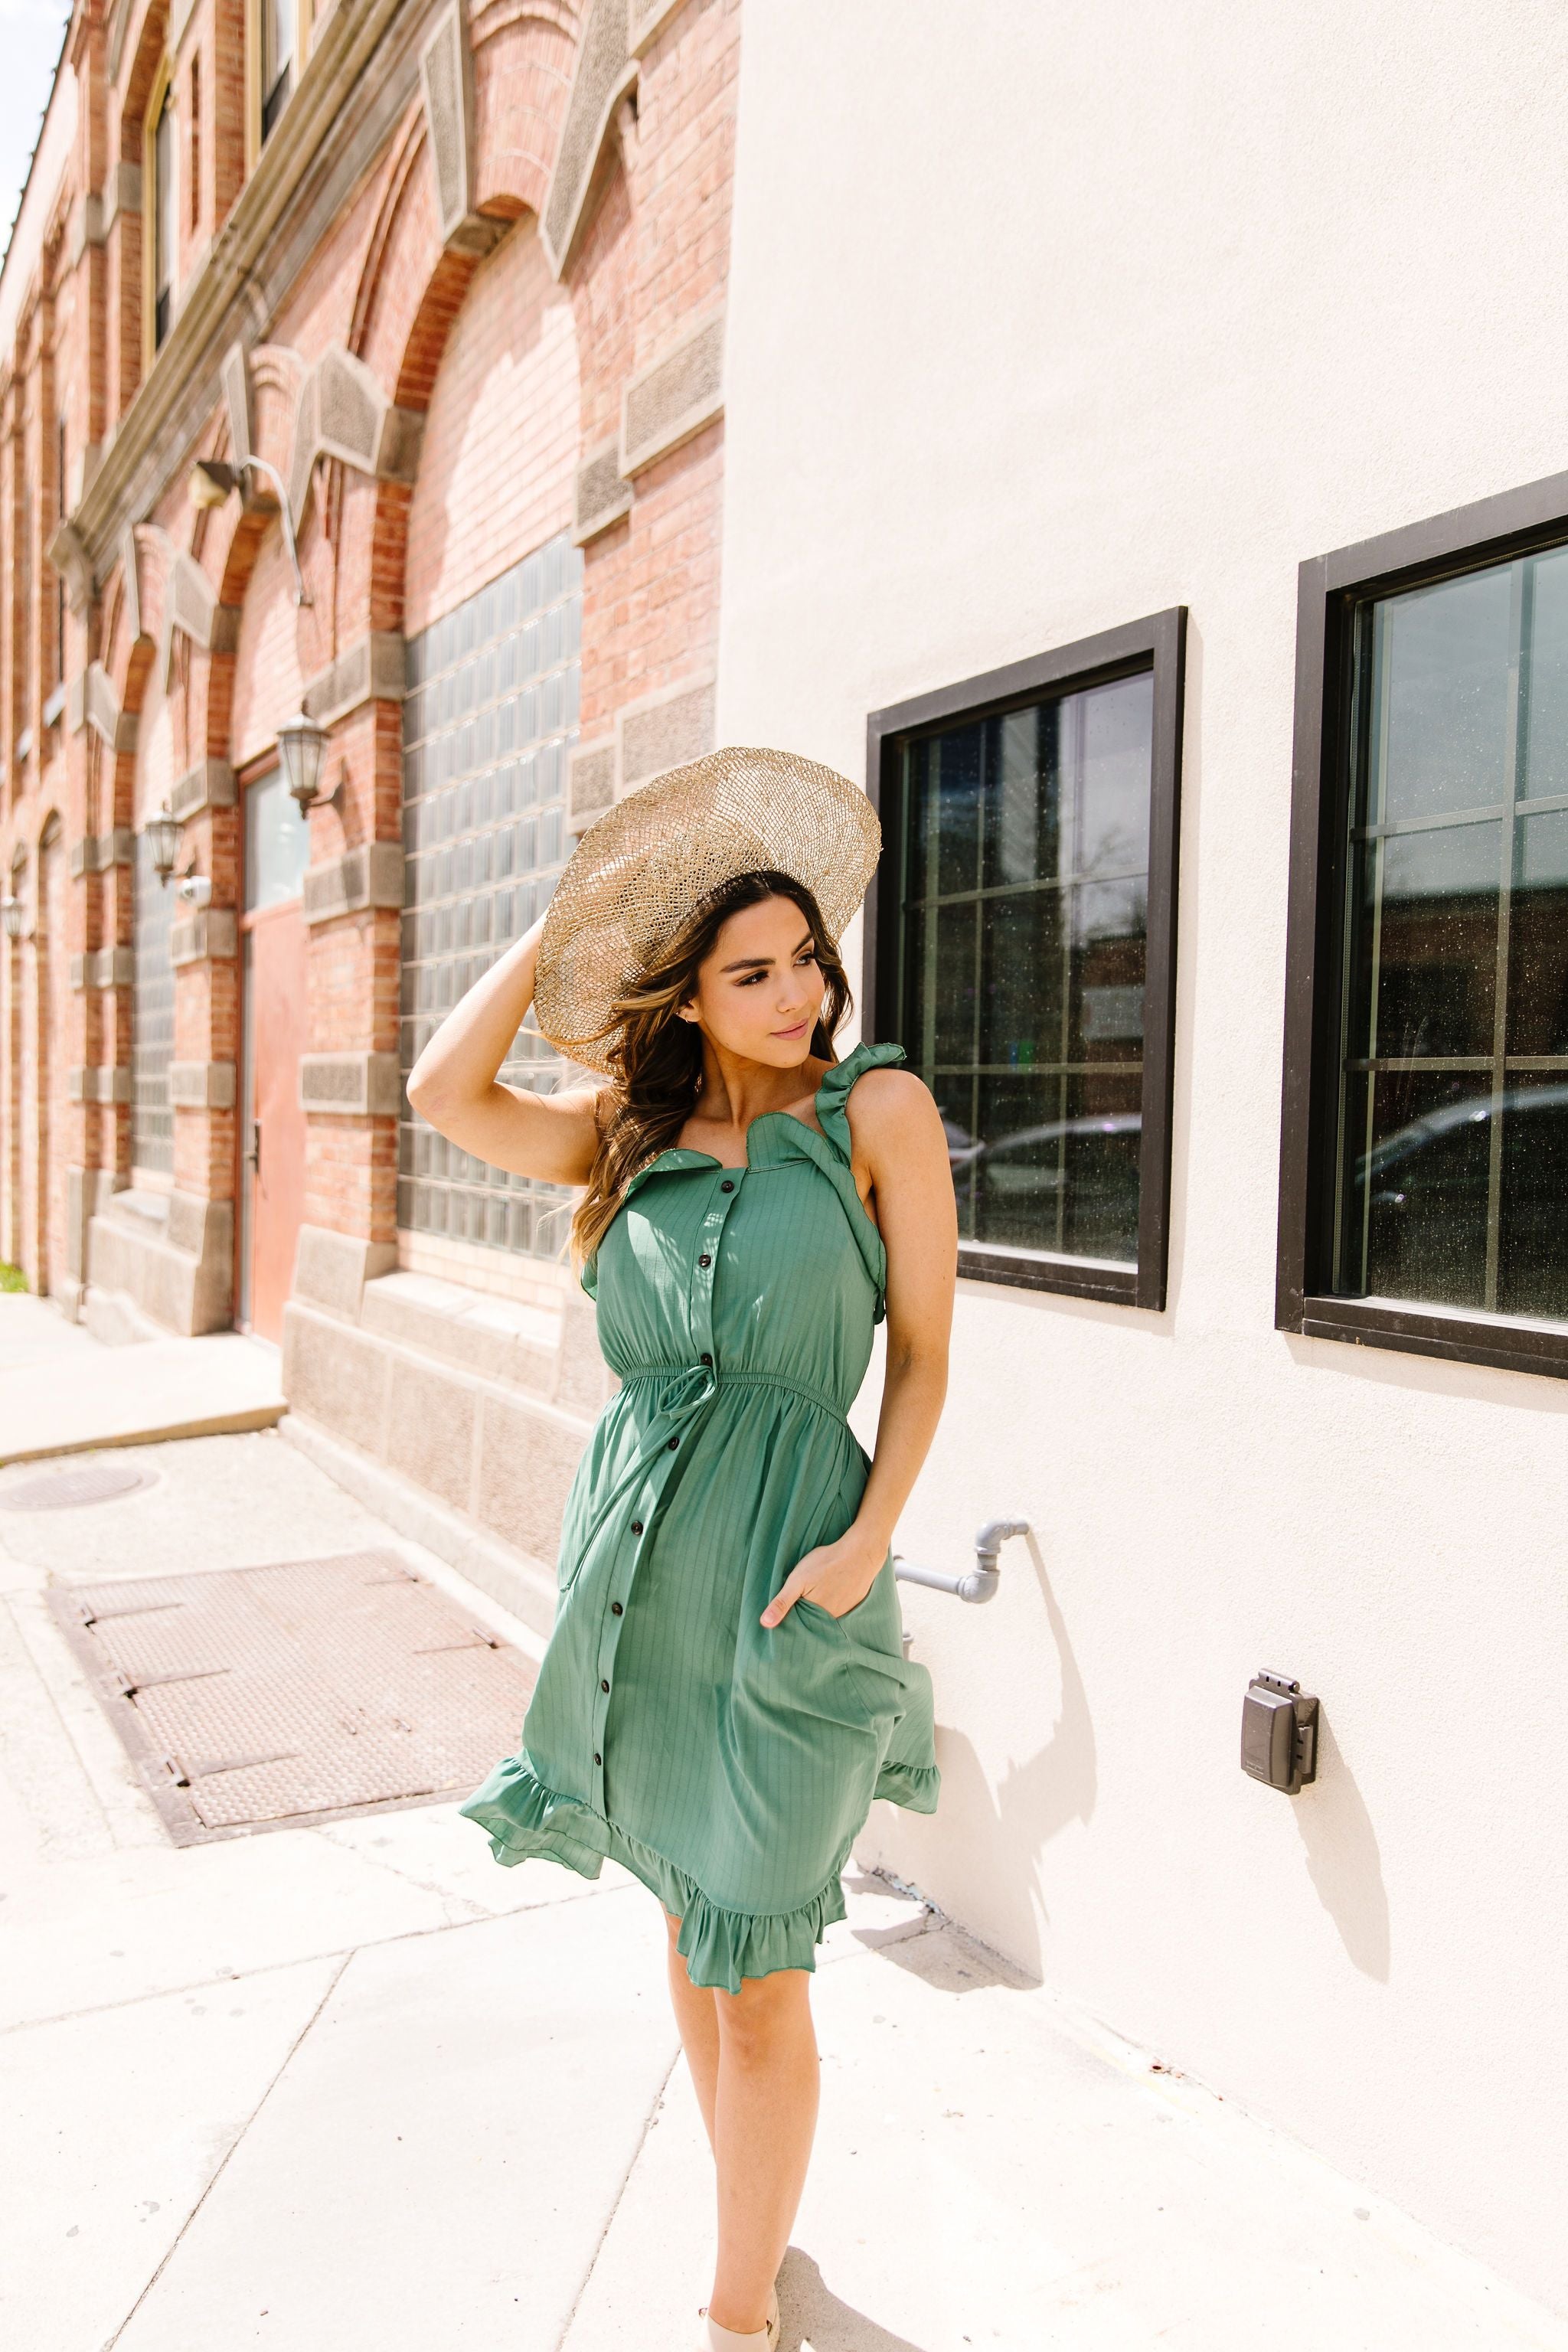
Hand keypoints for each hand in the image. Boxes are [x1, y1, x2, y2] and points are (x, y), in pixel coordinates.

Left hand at [761, 1529, 886, 1625]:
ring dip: (817, 1608)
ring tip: (813, 1593)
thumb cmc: (827, 1563)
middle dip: (803, 1615)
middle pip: (811, 1621)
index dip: (789, 1619)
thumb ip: (782, 1602)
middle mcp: (831, 1618)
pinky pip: (838, 1607)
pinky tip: (829, 1589)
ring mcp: (844, 1611)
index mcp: (816, 1616)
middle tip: (800, 1598)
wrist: (861, 1552)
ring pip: (824, 1614)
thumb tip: (765, 1624)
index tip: (783, 1613)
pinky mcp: (853, 1603)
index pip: (797, 1625)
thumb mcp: (798, 1580)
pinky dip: (832, 1601)